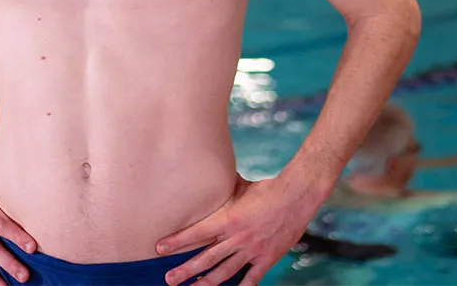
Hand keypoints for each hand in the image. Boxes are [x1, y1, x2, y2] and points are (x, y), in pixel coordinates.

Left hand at [155, 173, 321, 285]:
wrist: (296, 197)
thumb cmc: (266, 189)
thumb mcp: (239, 188)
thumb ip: (223, 193)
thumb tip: (208, 181)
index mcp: (228, 218)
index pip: (196, 233)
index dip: (177, 242)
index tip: (160, 248)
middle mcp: (238, 237)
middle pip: (207, 258)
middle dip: (186, 269)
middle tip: (169, 278)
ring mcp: (253, 250)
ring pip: (225, 271)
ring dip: (206, 282)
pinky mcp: (267, 258)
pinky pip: (252, 278)